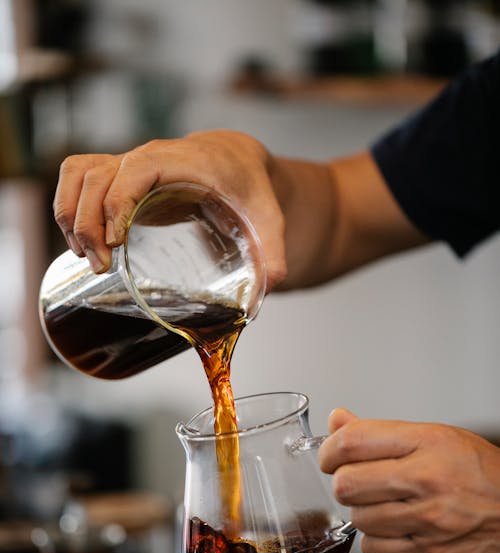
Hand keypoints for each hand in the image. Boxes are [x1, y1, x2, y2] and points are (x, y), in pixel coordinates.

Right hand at [52, 130, 285, 287]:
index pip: (134, 170)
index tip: (116, 242)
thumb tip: (273, 283)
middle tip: (102, 265)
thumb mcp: (267, 215)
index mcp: (182, 161)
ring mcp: (128, 163)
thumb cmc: (248, 184)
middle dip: (88, 223)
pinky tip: (80, 242)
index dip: (117, 203)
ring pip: (78, 173)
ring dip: (70, 215)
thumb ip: (274, 249)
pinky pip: (76, 176)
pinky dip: (67, 205)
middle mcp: (148, 156)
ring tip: (87, 257)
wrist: (234, 159)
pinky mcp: (117, 175)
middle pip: (96, 177)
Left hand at [319, 408, 499, 552]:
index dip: (330, 450)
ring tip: (390, 508)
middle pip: (346, 484)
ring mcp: (429, 522)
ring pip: (358, 519)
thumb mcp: (438, 438)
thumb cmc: (486, 478)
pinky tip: (398, 531)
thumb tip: (338, 420)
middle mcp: (427, 480)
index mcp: (429, 442)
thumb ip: (381, 433)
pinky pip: (375, 551)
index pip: (353, 441)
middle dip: (346, 484)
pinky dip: (379, 543)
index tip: (331, 457)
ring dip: (365, 514)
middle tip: (362, 484)